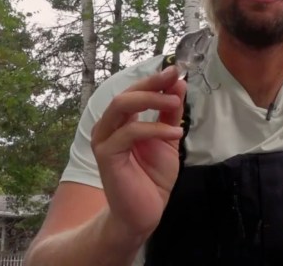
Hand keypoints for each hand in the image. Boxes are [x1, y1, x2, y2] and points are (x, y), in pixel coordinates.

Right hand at [91, 66, 186, 239]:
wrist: (144, 212)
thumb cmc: (153, 176)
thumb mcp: (168, 138)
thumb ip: (170, 113)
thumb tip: (178, 84)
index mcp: (121, 121)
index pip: (135, 91)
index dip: (155, 78)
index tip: (177, 69)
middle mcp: (108, 126)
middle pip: (126, 93)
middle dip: (152, 82)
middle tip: (176, 77)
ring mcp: (104, 140)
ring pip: (122, 106)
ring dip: (152, 100)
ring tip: (176, 103)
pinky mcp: (107, 155)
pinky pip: (130, 133)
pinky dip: (155, 128)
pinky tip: (176, 132)